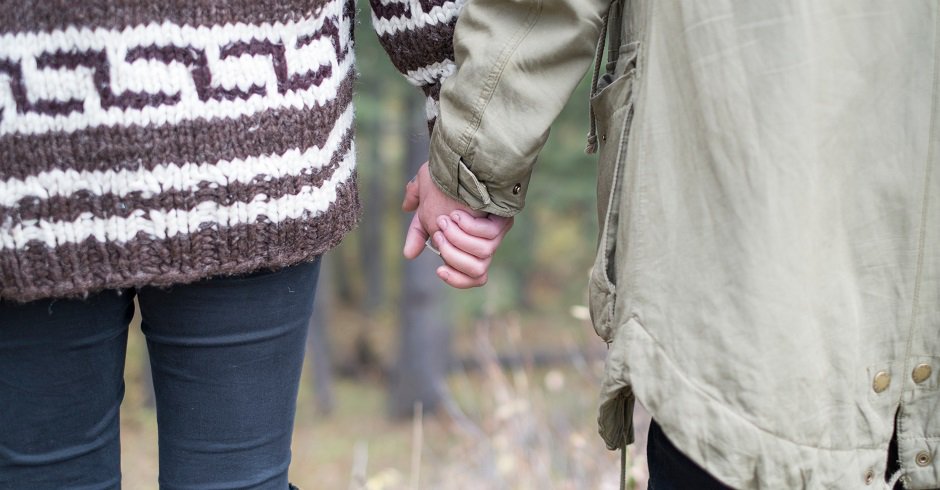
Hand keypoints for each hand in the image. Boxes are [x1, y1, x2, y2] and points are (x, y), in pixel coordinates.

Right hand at [402, 162, 512, 287]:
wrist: (464, 157)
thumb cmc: (446, 170)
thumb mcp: (426, 187)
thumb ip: (417, 206)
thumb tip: (407, 221)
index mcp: (467, 239)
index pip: (468, 273)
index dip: (455, 278)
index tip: (439, 270)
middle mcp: (483, 239)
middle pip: (476, 273)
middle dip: (453, 257)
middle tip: (440, 234)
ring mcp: (494, 233)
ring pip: (481, 260)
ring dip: (460, 243)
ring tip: (450, 221)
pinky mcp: (502, 223)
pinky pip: (486, 240)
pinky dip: (471, 230)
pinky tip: (463, 214)